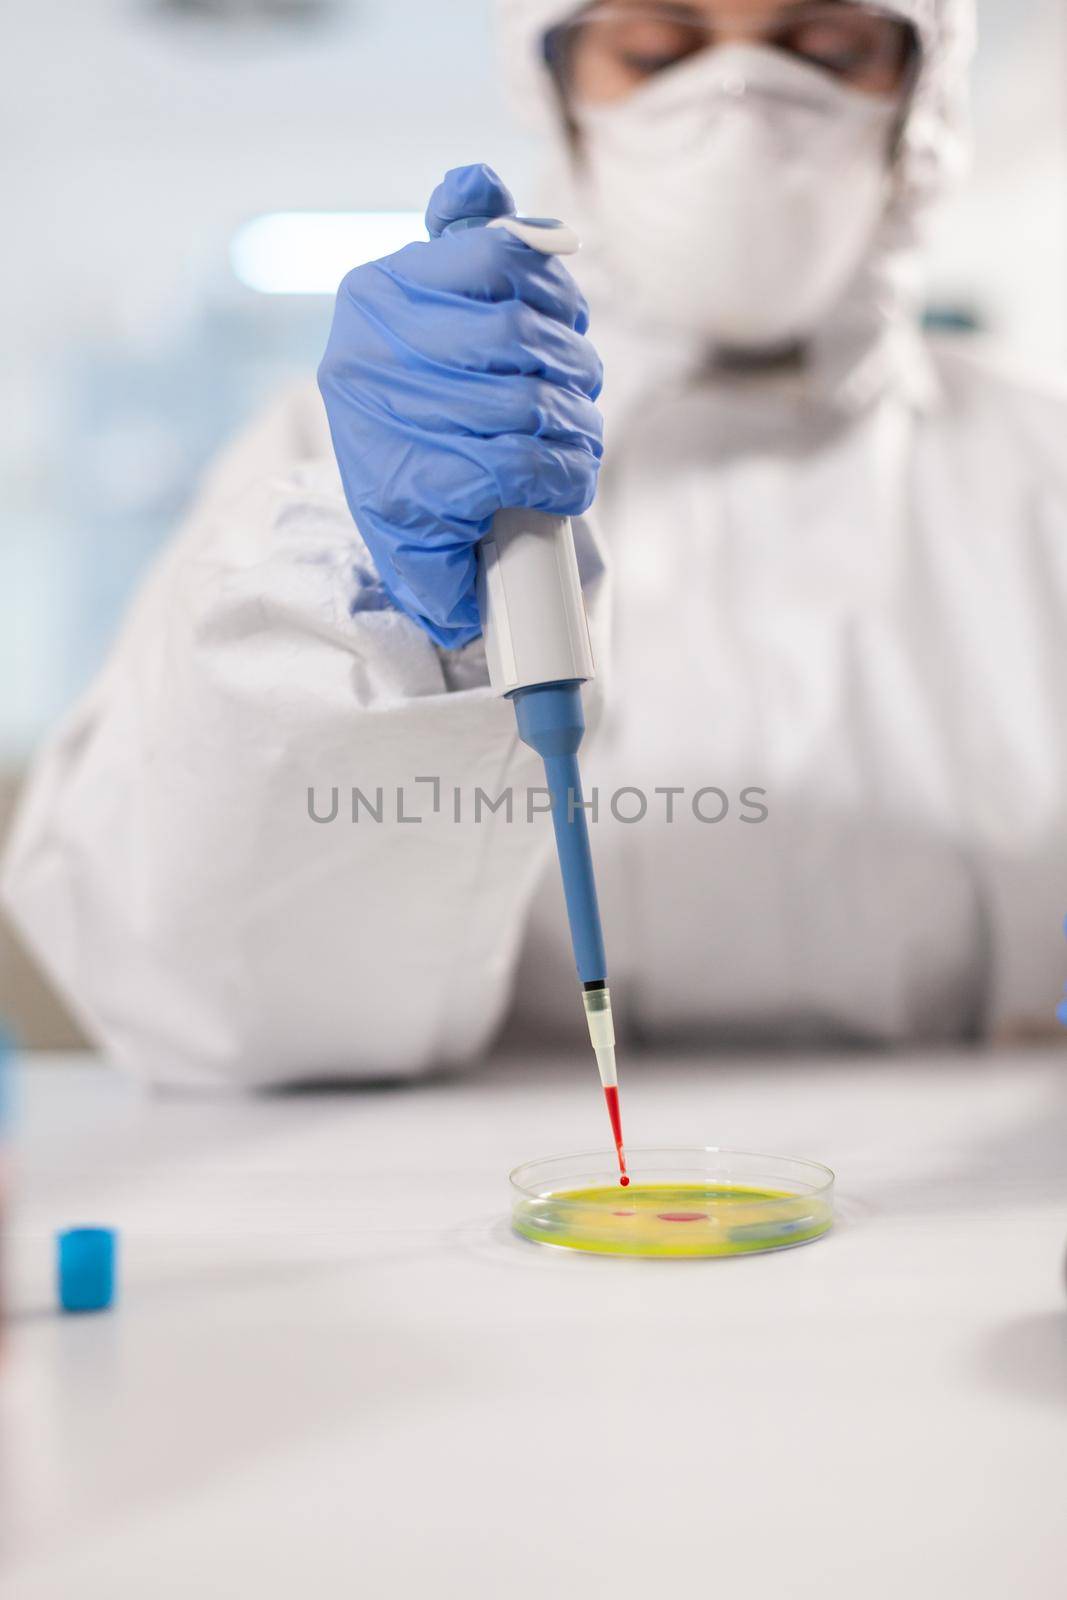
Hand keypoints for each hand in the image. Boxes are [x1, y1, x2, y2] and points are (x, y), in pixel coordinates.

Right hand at [318, 163, 603, 647]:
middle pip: (522, 332)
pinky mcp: (423, 492)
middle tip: (579, 391)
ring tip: (578, 440)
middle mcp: (369, 352)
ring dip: (578, 426)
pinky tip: (566, 482)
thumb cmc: (426, 426)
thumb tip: (477, 181)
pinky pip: (529, 463)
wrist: (403, 549)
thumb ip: (459, 254)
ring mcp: (391, 424)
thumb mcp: (427, 330)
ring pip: (533, 400)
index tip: (565, 322)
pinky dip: (566, 475)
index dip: (554, 290)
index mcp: (374, 295)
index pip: (498, 253)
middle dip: (571, 365)